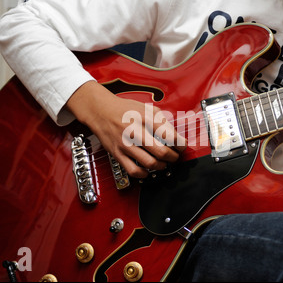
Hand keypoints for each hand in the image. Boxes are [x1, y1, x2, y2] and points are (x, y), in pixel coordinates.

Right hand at [66, 81, 185, 177]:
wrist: (100, 111)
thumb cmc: (125, 109)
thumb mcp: (146, 108)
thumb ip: (162, 121)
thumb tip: (175, 136)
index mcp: (145, 118)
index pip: (169, 135)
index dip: (180, 144)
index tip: (182, 146)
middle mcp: (135, 131)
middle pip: (161, 151)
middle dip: (173, 157)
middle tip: (175, 156)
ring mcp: (125, 144)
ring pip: (150, 163)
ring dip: (162, 166)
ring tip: (164, 163)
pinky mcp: (117, 153)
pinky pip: (133, 170)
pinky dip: (144, 174)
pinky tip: (148, 170)